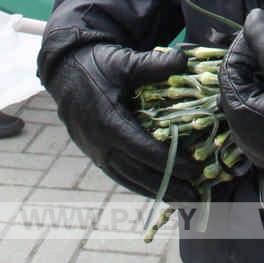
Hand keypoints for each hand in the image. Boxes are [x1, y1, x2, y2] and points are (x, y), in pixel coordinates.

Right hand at [45, 41, 200, 200]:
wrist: (66, 72)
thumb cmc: (99, 65)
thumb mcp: (125, 61)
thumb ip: (154, 64)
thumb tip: (184, 61)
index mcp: (108, 122)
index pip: (142, 149)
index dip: (169, 161)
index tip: (194, 169)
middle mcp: (100, 143)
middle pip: (137, 172)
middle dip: (168, 186)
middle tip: (197, 197)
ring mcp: (96, 152)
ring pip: (128, 179)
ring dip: (157, 191)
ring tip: (185, 201)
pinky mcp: (96, 154)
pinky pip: (120, 175)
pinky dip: (141, 184)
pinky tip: (160, 190)